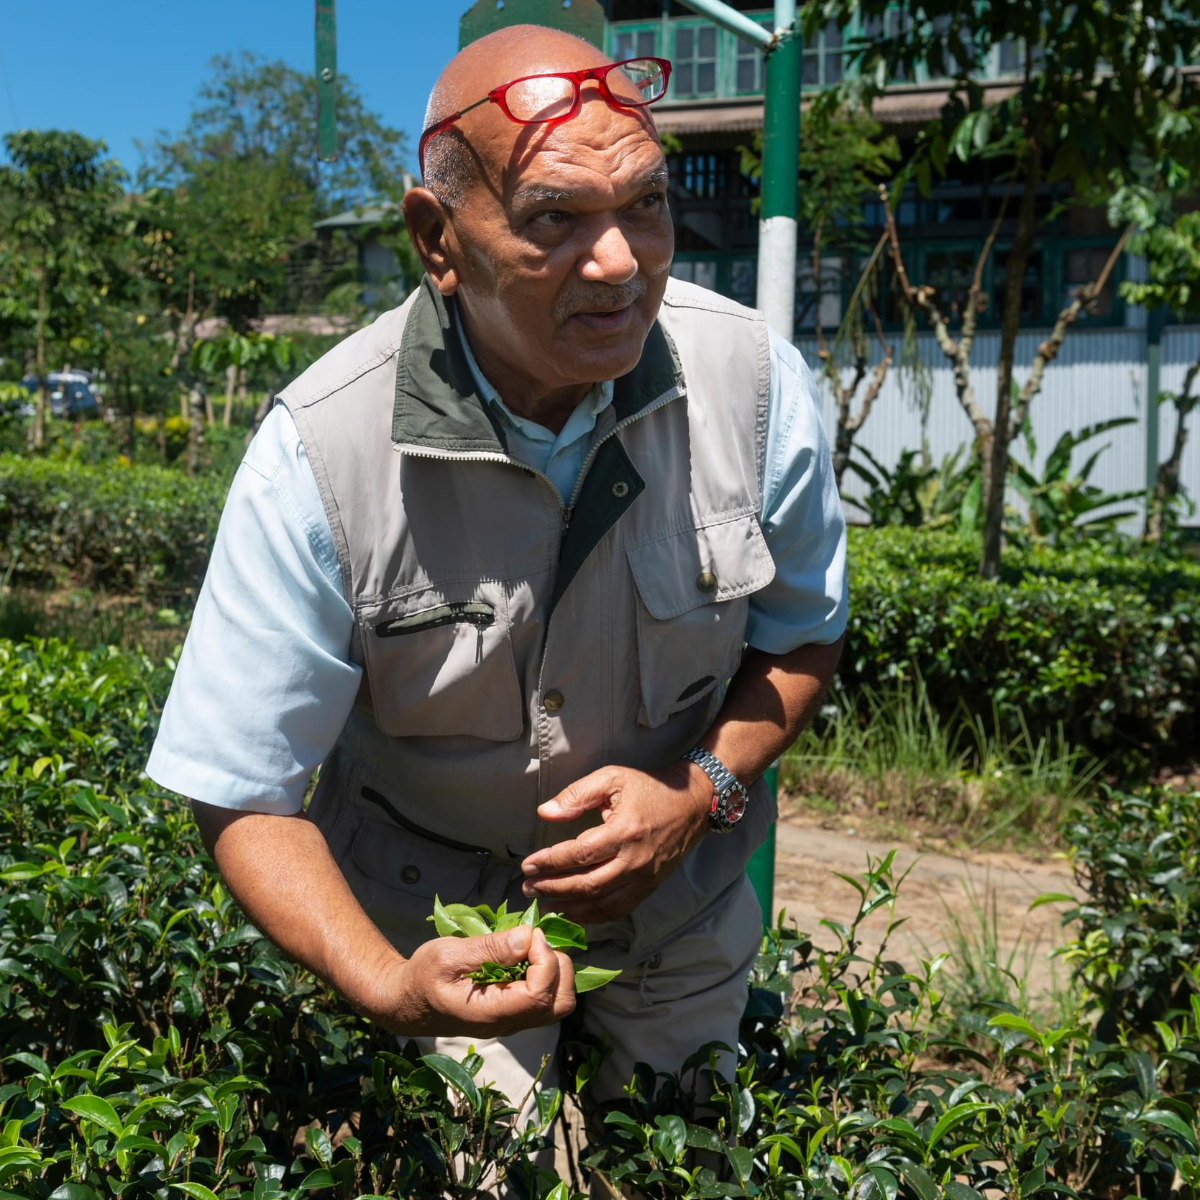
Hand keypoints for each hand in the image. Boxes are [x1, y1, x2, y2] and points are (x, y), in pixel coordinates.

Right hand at [367, 925, 575, 1037]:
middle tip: (533, 941)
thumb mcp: (447, 955)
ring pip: (559, 1002)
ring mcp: (514, 1021)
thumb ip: (488, 949)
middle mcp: (509, 1023)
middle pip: (561, 1002)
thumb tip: (527, 937)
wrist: (407, 1003)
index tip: (528, 935)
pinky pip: (546, 998)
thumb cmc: (422, 977)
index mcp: (491, 1013)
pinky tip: (525, 956)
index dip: (545, 960)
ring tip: (531, 947)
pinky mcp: (514, 1013)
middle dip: (558, 964)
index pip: (540, 994)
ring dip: (555, 969)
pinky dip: (547, 974)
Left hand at [519, 762, 711, 923]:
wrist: (692, 803)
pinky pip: (618, 909)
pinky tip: (573, 911)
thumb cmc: (648, 787)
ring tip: (544, 904)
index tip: (527, 866)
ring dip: (570, 908)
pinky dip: (593, 916)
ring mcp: (644, 878)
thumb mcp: (612, 778)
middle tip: (528, 887)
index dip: (550, 862)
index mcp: (624, 831)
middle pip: (587, 885)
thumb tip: (545, 813)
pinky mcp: (650, 887)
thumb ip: (577, 794)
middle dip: (553, 888)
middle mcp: (635, 860)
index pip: (579, 854)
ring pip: (602, 904)